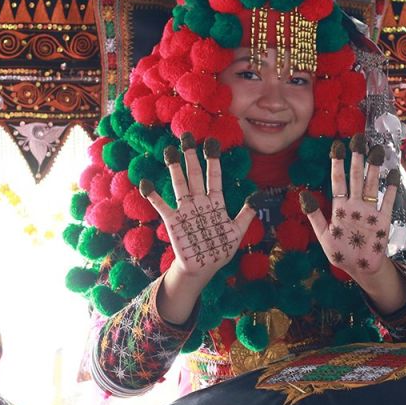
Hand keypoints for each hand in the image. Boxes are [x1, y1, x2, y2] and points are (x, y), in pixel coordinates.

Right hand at [140, 134, 255, 284]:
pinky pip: (161, 205)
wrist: (202, 268)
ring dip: (175, 167)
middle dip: (192, 155)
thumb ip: (247, 214)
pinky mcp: (173, 221)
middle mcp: (199, 202)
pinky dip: (153, 195)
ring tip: (170, 150)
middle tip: (187, 136)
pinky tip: (146, 182)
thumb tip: (259, 195)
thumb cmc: (219, 249)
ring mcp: (185, 210)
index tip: (211, 142)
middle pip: (195, 174)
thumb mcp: (237, 232)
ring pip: (179, 184)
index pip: (215, 177)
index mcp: (215, 202)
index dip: (213, 161)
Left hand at [303, 134, 404, 293]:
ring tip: (376, 150)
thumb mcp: (323, 235)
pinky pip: (387, 201)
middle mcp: (355, 205)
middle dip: (356, 158)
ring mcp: (369, 211)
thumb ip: (315, 215)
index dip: (337, 164)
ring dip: (373, 168)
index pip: (337, 181)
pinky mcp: (383, 221)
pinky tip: (392, 173)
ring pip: (371, 184)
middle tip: (358, 138)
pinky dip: (389, 188)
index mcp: (339, 208)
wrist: (361, 270)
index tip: (336, 146)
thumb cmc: (340, 253)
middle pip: (355, 177)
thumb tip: (302, 193)